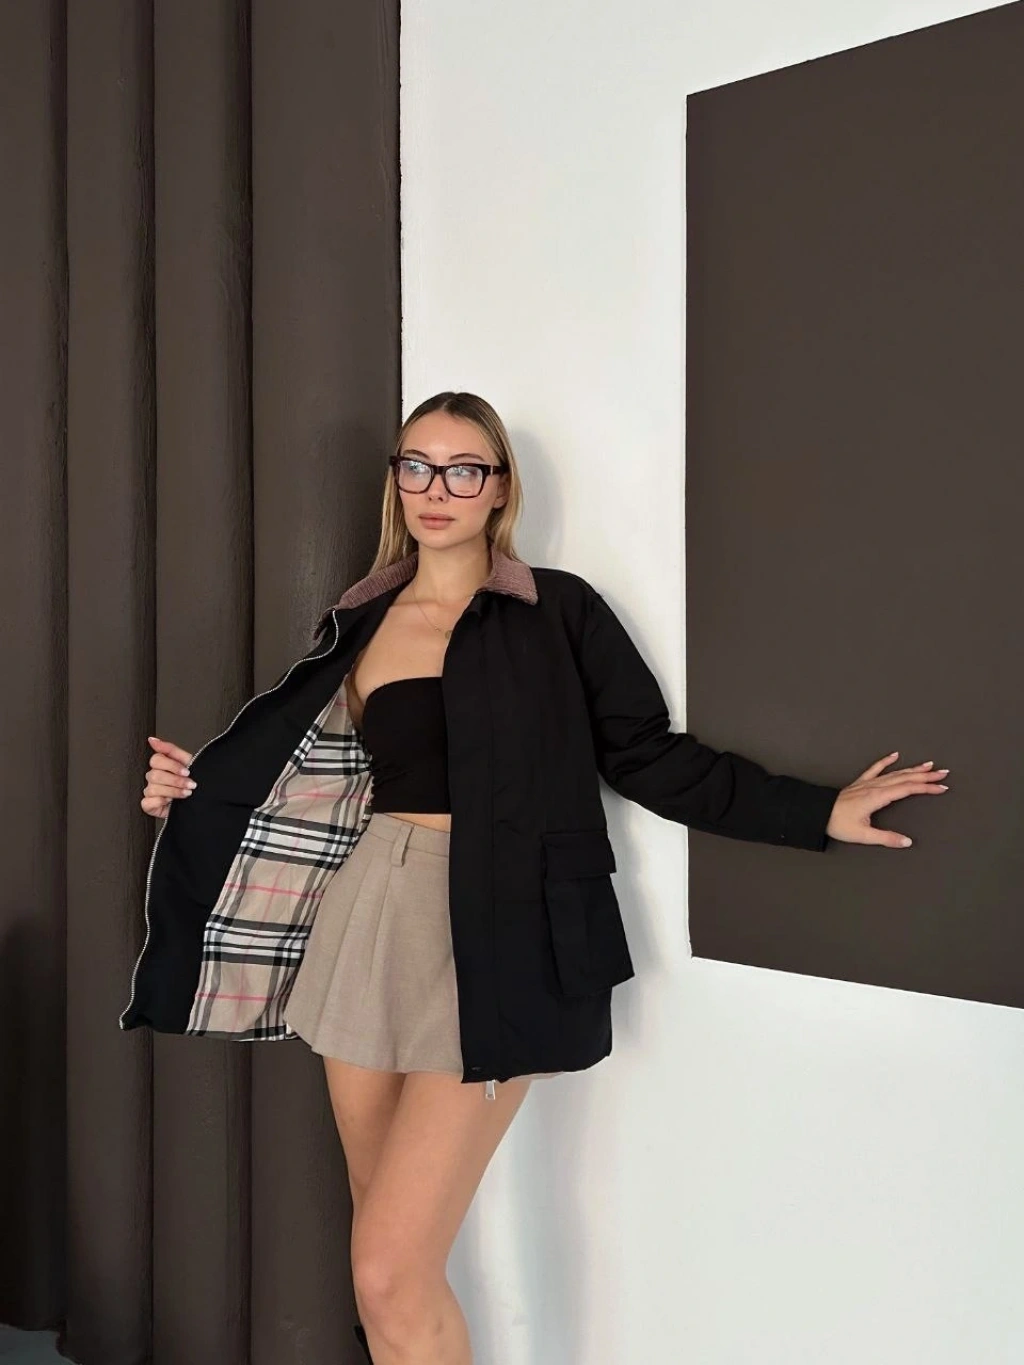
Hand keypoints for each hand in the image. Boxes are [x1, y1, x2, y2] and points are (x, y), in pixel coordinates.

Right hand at [141, 735, 195, 818]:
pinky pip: (146, 802)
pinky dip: (160, 802)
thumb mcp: (187, 761)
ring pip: (152, 789)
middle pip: (155, 775)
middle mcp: (154, 777)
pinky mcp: (149, 805)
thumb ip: (170, 749)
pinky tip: (170, 802)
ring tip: (186, 793)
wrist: (202, 799)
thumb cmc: (193, 780)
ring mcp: (150, 791)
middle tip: (191, 784)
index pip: (156, 760)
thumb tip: (152, 739)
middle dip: (176, 781)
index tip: (187, 772)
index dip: (172, 766)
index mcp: (161, 765)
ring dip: (173, 792)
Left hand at [826, 751, 948, 847]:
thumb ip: (886, 838)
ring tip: (929, 765)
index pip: (908, 789)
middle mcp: (875, 786)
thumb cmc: (838, 824)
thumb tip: (907, 842)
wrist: (818, 813)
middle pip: (905, 778)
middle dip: (926, 776)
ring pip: (894, 772)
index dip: (926, 788)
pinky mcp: (860, 783)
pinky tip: (895, 755)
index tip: (942, 788)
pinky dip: (886, 761)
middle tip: (944, 773)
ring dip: (913, 769)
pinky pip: (875, 768)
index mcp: (878, 797)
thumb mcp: (863, 835)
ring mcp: (868, 783)